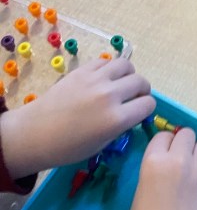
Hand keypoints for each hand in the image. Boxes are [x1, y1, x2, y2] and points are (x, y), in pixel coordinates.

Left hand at [0, 58, 153, 179]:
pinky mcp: (83, 70)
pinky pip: (106, 61)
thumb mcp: (100, 145)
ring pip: (127, 65)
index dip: (147, 109)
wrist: (34, 134)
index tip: (141, 112)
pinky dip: (110, 69)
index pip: (148, 104)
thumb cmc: (67, 148)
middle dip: (142, 91)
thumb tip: (131, 113)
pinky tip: (103, 79)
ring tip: (121, 84)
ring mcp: (96, 80)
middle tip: (134, 97)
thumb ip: (120, 127)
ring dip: (128, 75)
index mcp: (116, 119)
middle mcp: (110, 95)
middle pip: (141, 82)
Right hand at [129, 128, 196, 209]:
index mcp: (153, 161)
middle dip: (183, 144)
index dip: (164, 144)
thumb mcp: (141, 190)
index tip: (165, 154)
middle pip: (186, 133)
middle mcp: (177, 158)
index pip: (163, 135)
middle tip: (180, 160)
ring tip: (194, 169)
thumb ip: (154, 169)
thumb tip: (165, 162)